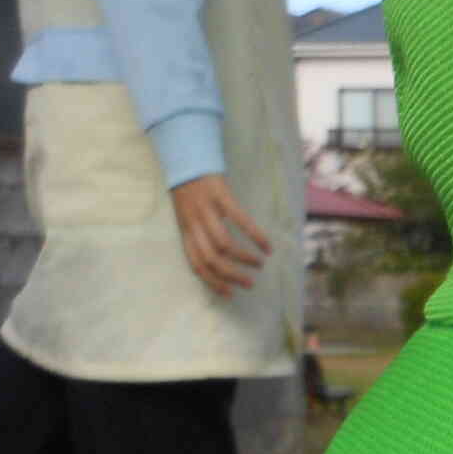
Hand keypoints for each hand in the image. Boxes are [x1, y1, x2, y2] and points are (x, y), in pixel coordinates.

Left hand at [170, 173, 271, 298]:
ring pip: (224, 244)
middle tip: (249, 283)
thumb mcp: (187, 216)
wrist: (187, 160)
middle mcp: (193, 223)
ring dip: (244, 258)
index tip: (230, 293)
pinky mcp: (221, 196)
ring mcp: (207, 210)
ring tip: (259, 264)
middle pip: (211, 258)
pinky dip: (255, 235)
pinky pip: (240, 220)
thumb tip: (218, 260)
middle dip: (232, 275)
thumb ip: (197, 235)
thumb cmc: (190, 192)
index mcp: (185, 231)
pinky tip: (266, 245)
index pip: (196, 264)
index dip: (213, 282)